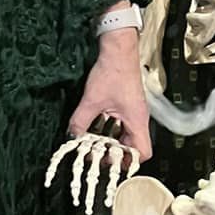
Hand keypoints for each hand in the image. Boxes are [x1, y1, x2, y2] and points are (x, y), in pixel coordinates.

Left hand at [68, 32, 151, 161]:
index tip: (110, 164)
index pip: (143, 152)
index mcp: (137, 121)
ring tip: (92, 143)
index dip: (128, 162)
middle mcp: (138, 118)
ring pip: (124, 135)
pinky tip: (93, 127)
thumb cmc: (113, 71)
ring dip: (109, 141)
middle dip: (114, 153)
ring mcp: (132, 111)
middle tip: (96, 155)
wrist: (118, 50)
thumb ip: (80, 121)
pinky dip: (107, 128)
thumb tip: (72, 136)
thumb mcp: (92, 100)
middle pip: (132, 146)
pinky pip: (119, 124)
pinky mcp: (125, 104)